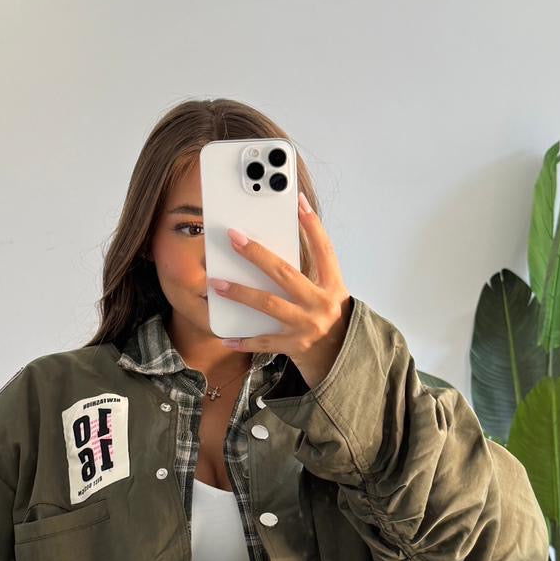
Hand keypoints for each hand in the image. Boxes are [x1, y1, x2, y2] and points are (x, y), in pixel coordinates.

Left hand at [211, 190, 352, 389]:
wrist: (342, 358)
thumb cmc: (330, 319)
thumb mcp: (330, 292)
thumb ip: (311, 272)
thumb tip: (280, 245)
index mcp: (333, 286)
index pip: (324, 250)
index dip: (313, 225)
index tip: (298, 202)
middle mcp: (321, 304)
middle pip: (285, 273)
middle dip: (257, 254)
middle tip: (234, 238)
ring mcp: (307, 326)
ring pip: (269, 304)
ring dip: (240, 293)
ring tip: (217, 284)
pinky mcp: (294, 346)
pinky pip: (263, 342)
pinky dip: (243, 340)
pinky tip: (225, 336)